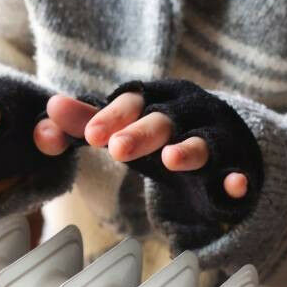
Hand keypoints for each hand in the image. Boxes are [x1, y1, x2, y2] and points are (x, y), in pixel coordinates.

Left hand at [34, 92, 247, 198]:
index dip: (111, 116)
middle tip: (117, 149)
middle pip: (163, 120)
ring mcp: (215, 138)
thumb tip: (48, 109)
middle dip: (141, 132)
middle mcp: (187, 112)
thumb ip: (85, 121)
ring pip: (204, 142)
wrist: (222, 144)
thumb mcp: (124, 127)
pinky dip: (237, 179)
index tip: (90, 136)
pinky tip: (234, 187)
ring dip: (189, 150)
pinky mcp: (236, 166)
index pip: (131, 101)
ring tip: (171, 159)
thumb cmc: (158, 132)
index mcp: (155, 99)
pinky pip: (238, 172)